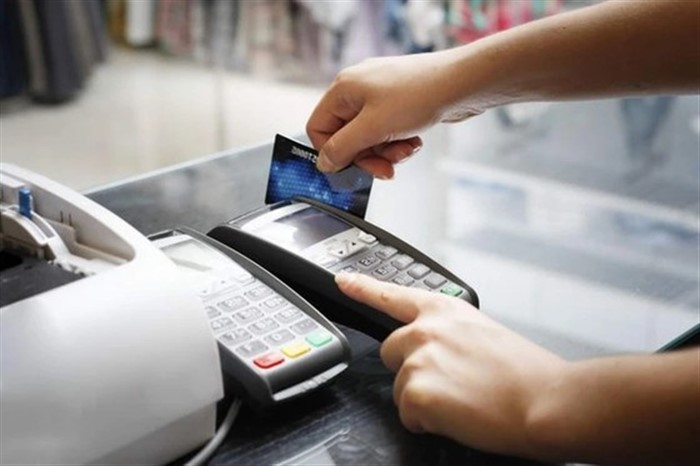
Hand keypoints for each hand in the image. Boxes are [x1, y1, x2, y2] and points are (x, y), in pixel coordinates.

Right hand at [306, 52, 481, 178]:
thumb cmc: (419, 95)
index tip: (351, 169)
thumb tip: (324, 162)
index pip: (318, 127)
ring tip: (405, 150)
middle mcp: (358, 89)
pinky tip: (414, 142)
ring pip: (369, 137)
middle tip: (384, 169)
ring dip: (386, 152)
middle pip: (346, 136)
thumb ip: (343, 148)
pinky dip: (399, 142)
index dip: (332, 152)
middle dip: (367, 156)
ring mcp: (380, 95)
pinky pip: (388, 131)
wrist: (462, 83)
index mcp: (344, 89)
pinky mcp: (399, 102)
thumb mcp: (373, 128)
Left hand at [335, 272, 566, 457]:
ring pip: (398, 387)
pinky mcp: (416, 391)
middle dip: (409, 369)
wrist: (546, 401)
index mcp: (444, 309)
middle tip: (449, 382)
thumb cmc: (526, 372)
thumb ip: (449, 334)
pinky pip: (407, 414)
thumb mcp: (483, 333)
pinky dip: (427, 422)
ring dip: (422, 398)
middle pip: (390, 351)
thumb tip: (437, 353)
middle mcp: (426, 328)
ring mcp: (418, 358)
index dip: (362, 288)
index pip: (392, 295)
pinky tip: (458, 415)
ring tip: (462, 400)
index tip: (342, 281)